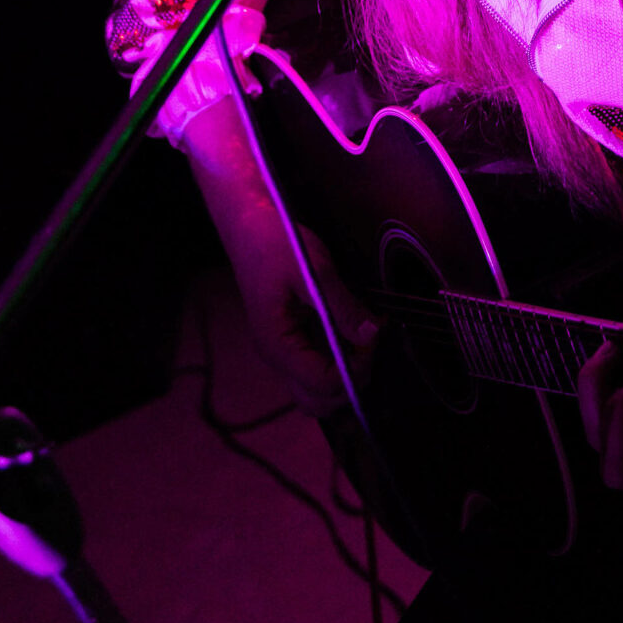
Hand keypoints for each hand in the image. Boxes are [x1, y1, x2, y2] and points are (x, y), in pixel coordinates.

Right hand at [186, 100, 378, 417]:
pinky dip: (337, 357)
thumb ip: (342, 307)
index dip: (354, 370)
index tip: (373, 338)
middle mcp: (277, 355)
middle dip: (350, 382)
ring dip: (345, 373)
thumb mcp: (313, 271)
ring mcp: (282, 348)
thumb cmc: (276, 243)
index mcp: (277, 344)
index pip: (321, 384)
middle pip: (316, 399)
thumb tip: (372, 335)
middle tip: (371, 345)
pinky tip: (355, 332)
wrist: (249, 223)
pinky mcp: (290, 337)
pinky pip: (316, 363)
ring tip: (366, 338)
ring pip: (316, 386)